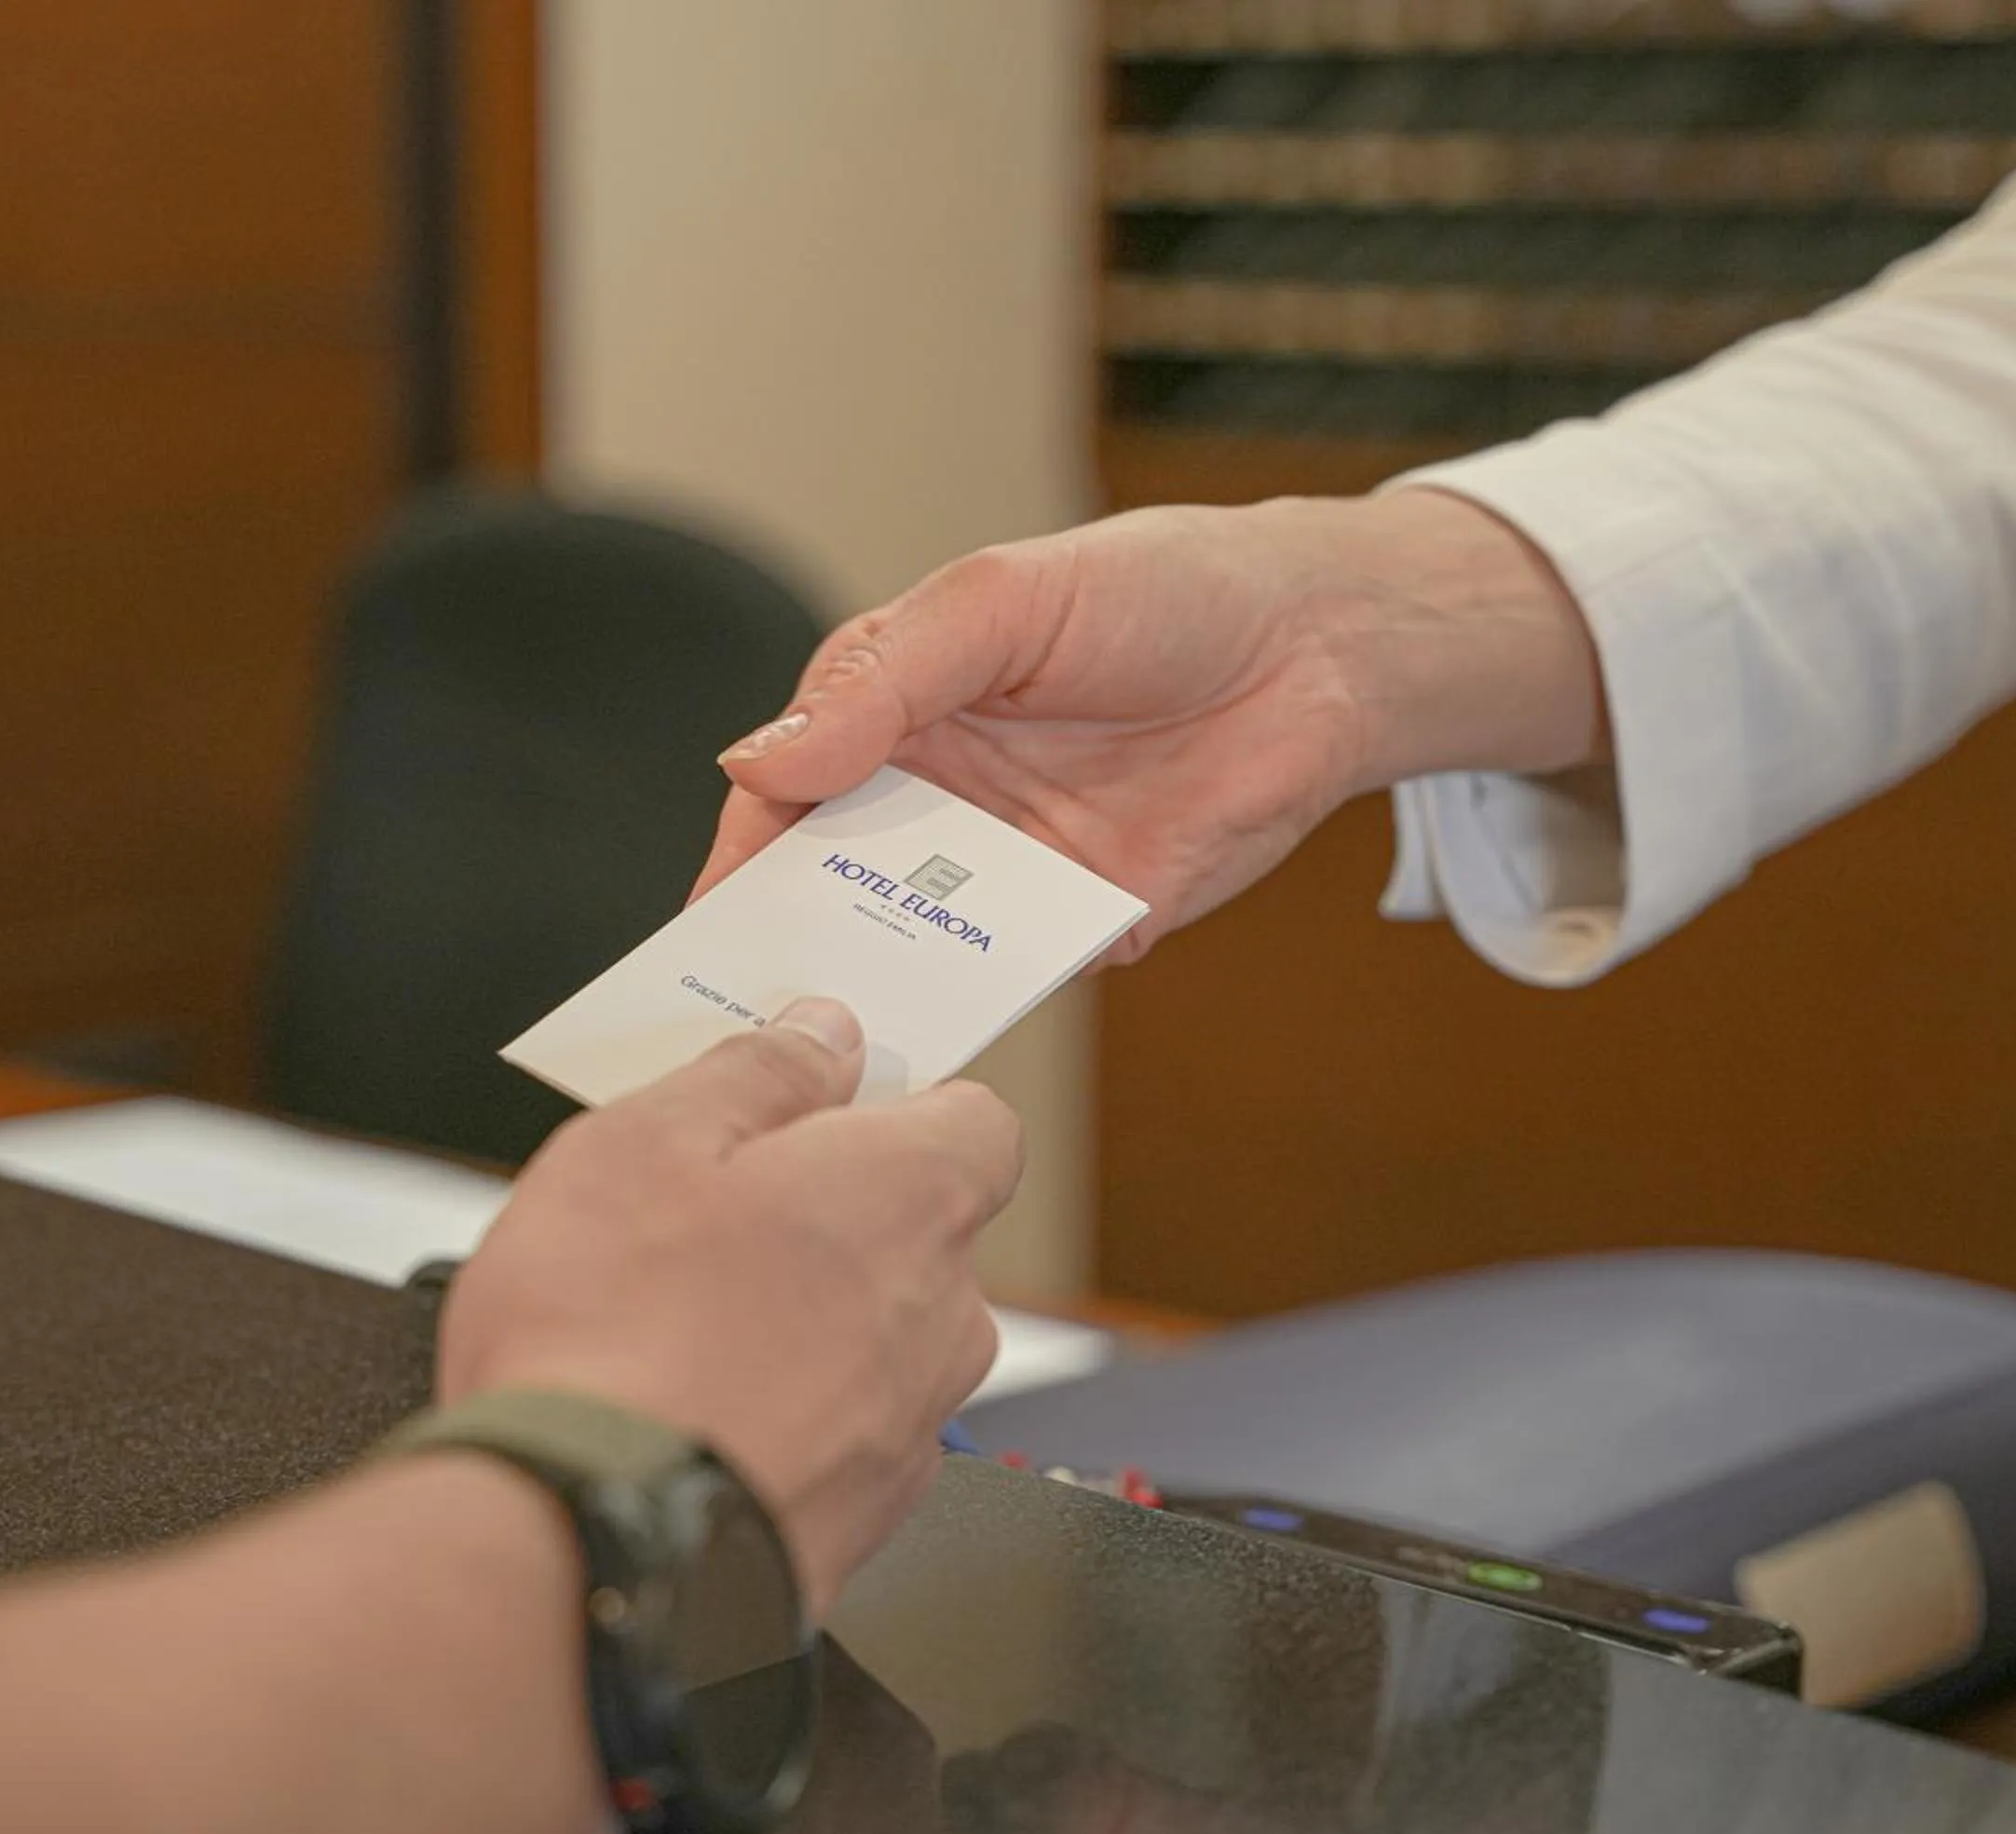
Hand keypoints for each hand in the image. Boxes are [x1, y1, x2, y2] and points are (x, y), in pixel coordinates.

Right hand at [438, 1000, 1021, 1614]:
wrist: (588, 1556)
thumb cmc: (608, 1344)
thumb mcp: (644, 1142)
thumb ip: (756, 1073)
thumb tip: (818, 1037)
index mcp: (910, 1194)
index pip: (976, 1120)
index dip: (898, 1102)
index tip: (815, 1100)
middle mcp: (942, 1311)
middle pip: (917, 1231)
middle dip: (828, 1216)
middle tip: (704, 1215)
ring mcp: (912, 1426)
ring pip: (878, 1338)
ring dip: (804, 1321)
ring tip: (676, 1326)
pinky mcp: (866, 1519)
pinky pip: (841, 1432)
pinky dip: (783, 1415)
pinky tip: (689, 1413)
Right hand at [695, 490, 1604, 961]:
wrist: (1315, 646)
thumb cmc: (1156, 590)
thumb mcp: (999, 603)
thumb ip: (881, 680)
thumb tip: (758, 759)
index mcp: (895, 712)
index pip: (784, 798)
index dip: (737, 861)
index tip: (699, 930)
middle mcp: (936, 799)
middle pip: (830, 890)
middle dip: (781, 952)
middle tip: (727, 1025)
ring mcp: (1007, 867)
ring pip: (910, 947)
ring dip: (868, 995)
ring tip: (818, 1062)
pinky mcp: (1084, 924)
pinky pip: (1008, 977)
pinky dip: (968, 1010)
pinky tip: (929, 1049)